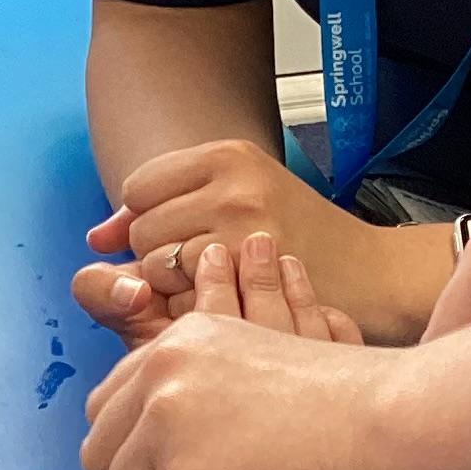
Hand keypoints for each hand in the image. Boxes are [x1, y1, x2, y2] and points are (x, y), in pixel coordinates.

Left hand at [81, 138, 453, 344]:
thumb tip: (95, 236)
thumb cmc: (304, 247)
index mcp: (228, 155)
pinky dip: (193, 314)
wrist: (374, 278)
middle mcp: (232, 182)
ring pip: (152, 264)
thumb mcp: (237, 205)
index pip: (137, 188)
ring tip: (225, 292)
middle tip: (214, 275)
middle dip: (161, 261)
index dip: (147, 224)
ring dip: (174, 291)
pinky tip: (232, 311)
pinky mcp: (247, 272)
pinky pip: (177, 297)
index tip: (179, 244)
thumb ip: (161, 212)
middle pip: (139, 228)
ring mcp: (240, 225)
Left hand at [81, 306, 411, 469]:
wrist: (399, 423)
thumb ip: (203, 401)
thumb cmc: (360, 407)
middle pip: (98, 458)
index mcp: (184, 342)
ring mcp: (167, 428)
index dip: (143, 453)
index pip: (109, 406)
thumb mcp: (259, 373)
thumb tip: (167, 461)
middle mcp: (163, 375)